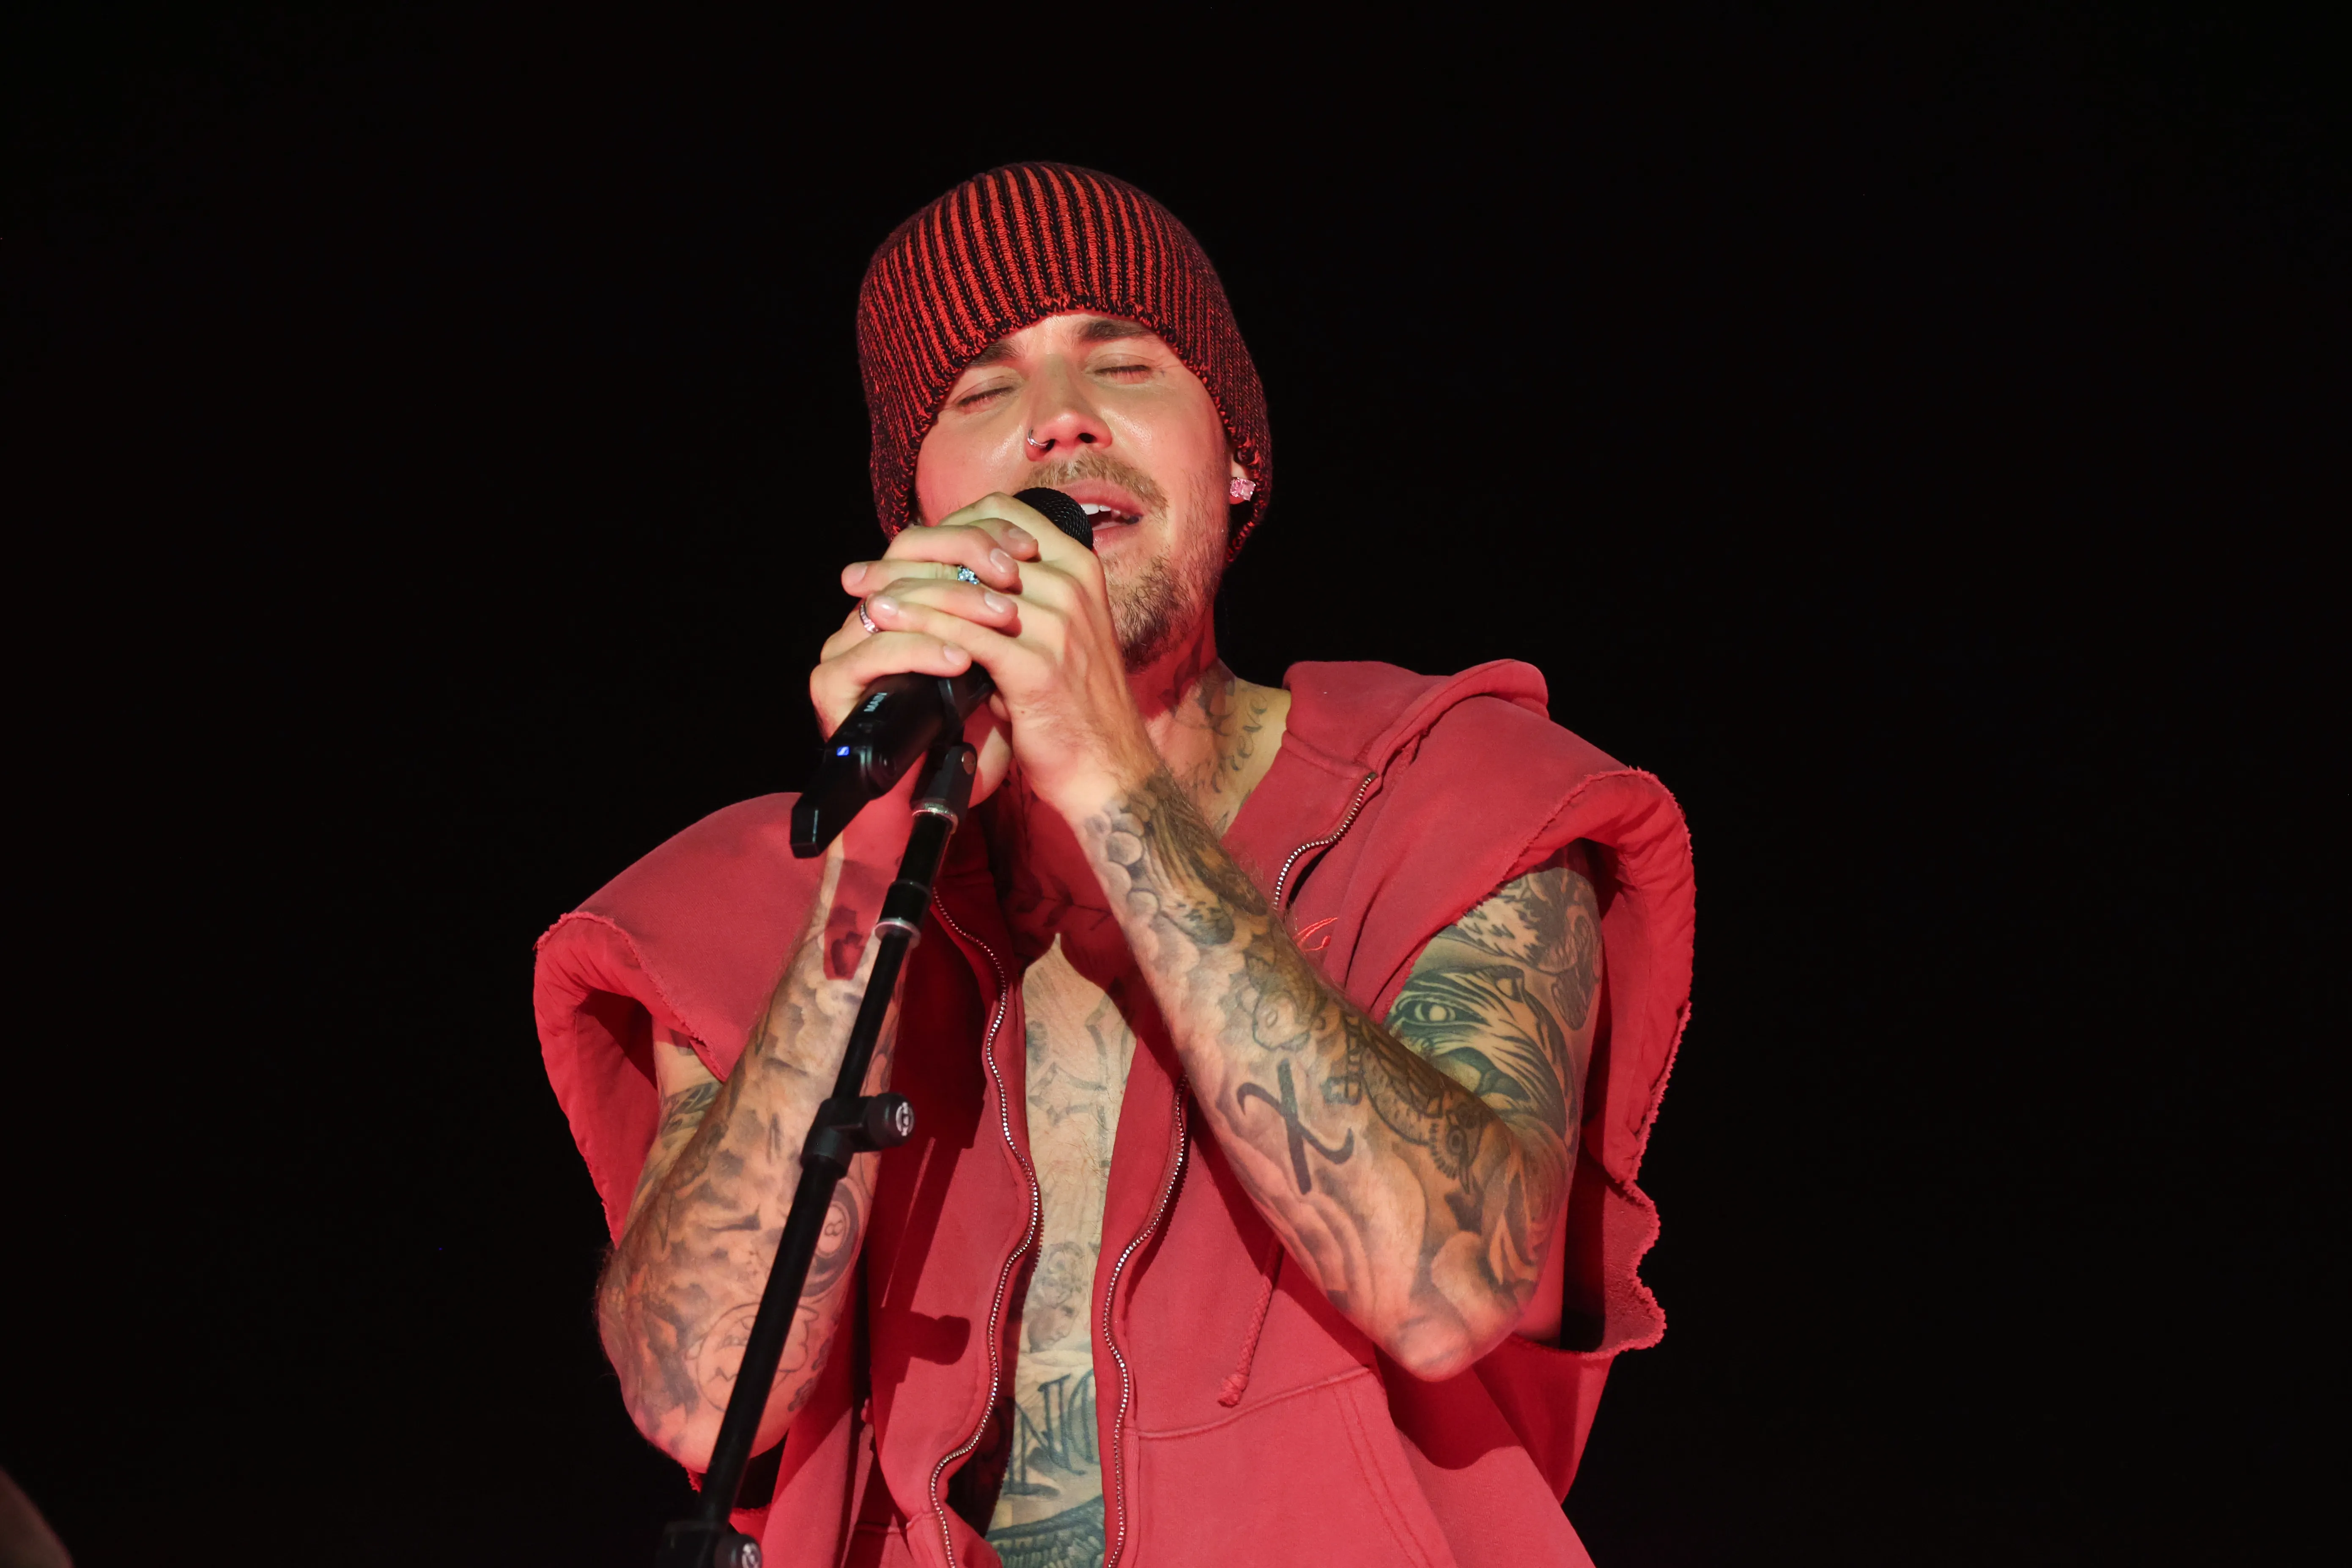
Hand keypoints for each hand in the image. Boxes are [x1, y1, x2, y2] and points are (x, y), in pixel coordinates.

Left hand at [819, 493, 1158, 822]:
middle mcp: (1072, 586)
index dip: (950, 522)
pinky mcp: (1036, 665)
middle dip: (909, 555)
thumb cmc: (1077, 705)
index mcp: (1080, 568)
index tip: (912, 546)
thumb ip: (1023, 600)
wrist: (1109, 768)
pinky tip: (884, 622)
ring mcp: (1058, 624)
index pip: (1004, 514)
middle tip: (861, 573)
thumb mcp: (1062, 634)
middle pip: (971, 547)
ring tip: (861, 595)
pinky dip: (915, 623)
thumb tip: (961, 581)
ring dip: (901, 588)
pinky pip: (961, 633)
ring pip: (960, 588)